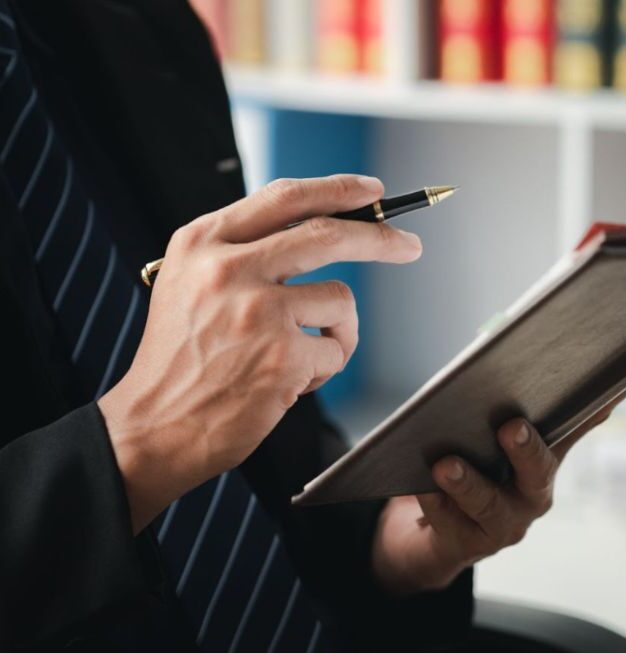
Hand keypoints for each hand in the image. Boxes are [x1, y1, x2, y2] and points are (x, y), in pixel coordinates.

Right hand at [98, 175, 421, 532]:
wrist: (154, 426)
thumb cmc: (182, 359)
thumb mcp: (191, 283)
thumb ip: (244, 251)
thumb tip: (323, 227)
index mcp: (203, 243)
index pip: (284, 197)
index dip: (337, 190)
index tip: (372, 191)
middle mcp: (227, 269)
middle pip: (328, 234)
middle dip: (381, 238)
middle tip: (409, 245)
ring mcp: (257, 311)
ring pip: (340, 300)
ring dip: (337, 332)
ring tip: (299, 358)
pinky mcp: (282, 356)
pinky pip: (336, 349)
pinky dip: (323, 369)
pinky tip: (287, 383)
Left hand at [371, 379, 625, 594]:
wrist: (438, 532)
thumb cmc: (470, 465)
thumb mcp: (490, 431)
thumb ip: (505, 394)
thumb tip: (510, 338)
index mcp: (546, 455)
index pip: (582, 421)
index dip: (608, 400)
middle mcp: (534, 491)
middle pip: (539, 470)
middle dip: (527, 448)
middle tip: (510, 427)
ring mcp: (504, 522)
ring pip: (488, 503)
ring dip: (467, 482)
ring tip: (444, 465)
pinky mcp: (467, 543)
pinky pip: (449, 522)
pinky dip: (433, 502)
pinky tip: (419, 486)